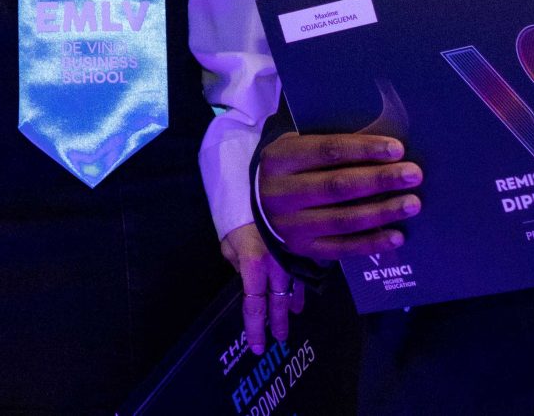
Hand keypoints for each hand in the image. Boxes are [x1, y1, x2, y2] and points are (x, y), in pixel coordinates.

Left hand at [221, 221, 300, 354]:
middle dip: (277, 323)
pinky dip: (303, 283)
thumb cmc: (239, 214)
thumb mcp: (229, 240)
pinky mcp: (303, 249)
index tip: (257, 346)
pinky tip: (304, 288)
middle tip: (280, 338)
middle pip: (278, 303)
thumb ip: (236, 261)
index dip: (255, 328)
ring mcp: (293, 259)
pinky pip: (305, 272)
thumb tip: (245, 275)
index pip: (254, 306)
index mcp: (254, 266)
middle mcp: (277, 267)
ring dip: (292, 303)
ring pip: (295, 289)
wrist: (264, 187)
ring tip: (295, 312)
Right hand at [258, 132, 421, 262]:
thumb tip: (383, 149)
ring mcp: (291, 225)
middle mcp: (281, 193)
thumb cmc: (293, 168)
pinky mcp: (303, 249)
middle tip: (413, 174)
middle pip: (337, 186)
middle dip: (380, 180)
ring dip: (382, 211)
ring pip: (343, 219)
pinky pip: (342, 248)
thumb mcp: (297, 147)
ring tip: (412, 203)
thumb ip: (330, 147)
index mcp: (279, 159)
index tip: (397, 149)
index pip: (327, 151)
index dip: (364, 150)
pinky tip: (397, 236)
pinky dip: (372, 243)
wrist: (261, 204)